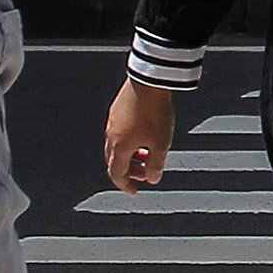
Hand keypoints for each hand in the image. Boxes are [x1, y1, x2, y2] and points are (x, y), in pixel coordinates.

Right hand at [105, 78, 175, 193]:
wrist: (148, 82)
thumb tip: (153, 178)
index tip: (134, 190)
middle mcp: (111, 136)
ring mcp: (112, 122)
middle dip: (130, 170)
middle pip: (115, 161)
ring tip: (147, 154)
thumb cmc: (155, 113)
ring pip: (117, 147)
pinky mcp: (117, 110)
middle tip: (145, 173)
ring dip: (131, 155)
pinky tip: (144, 136)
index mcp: (119, 148)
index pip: (117, 174)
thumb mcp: (161, 144)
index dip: (125, 185)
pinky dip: (130, 142)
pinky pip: (120, 133)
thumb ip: (156, 165)